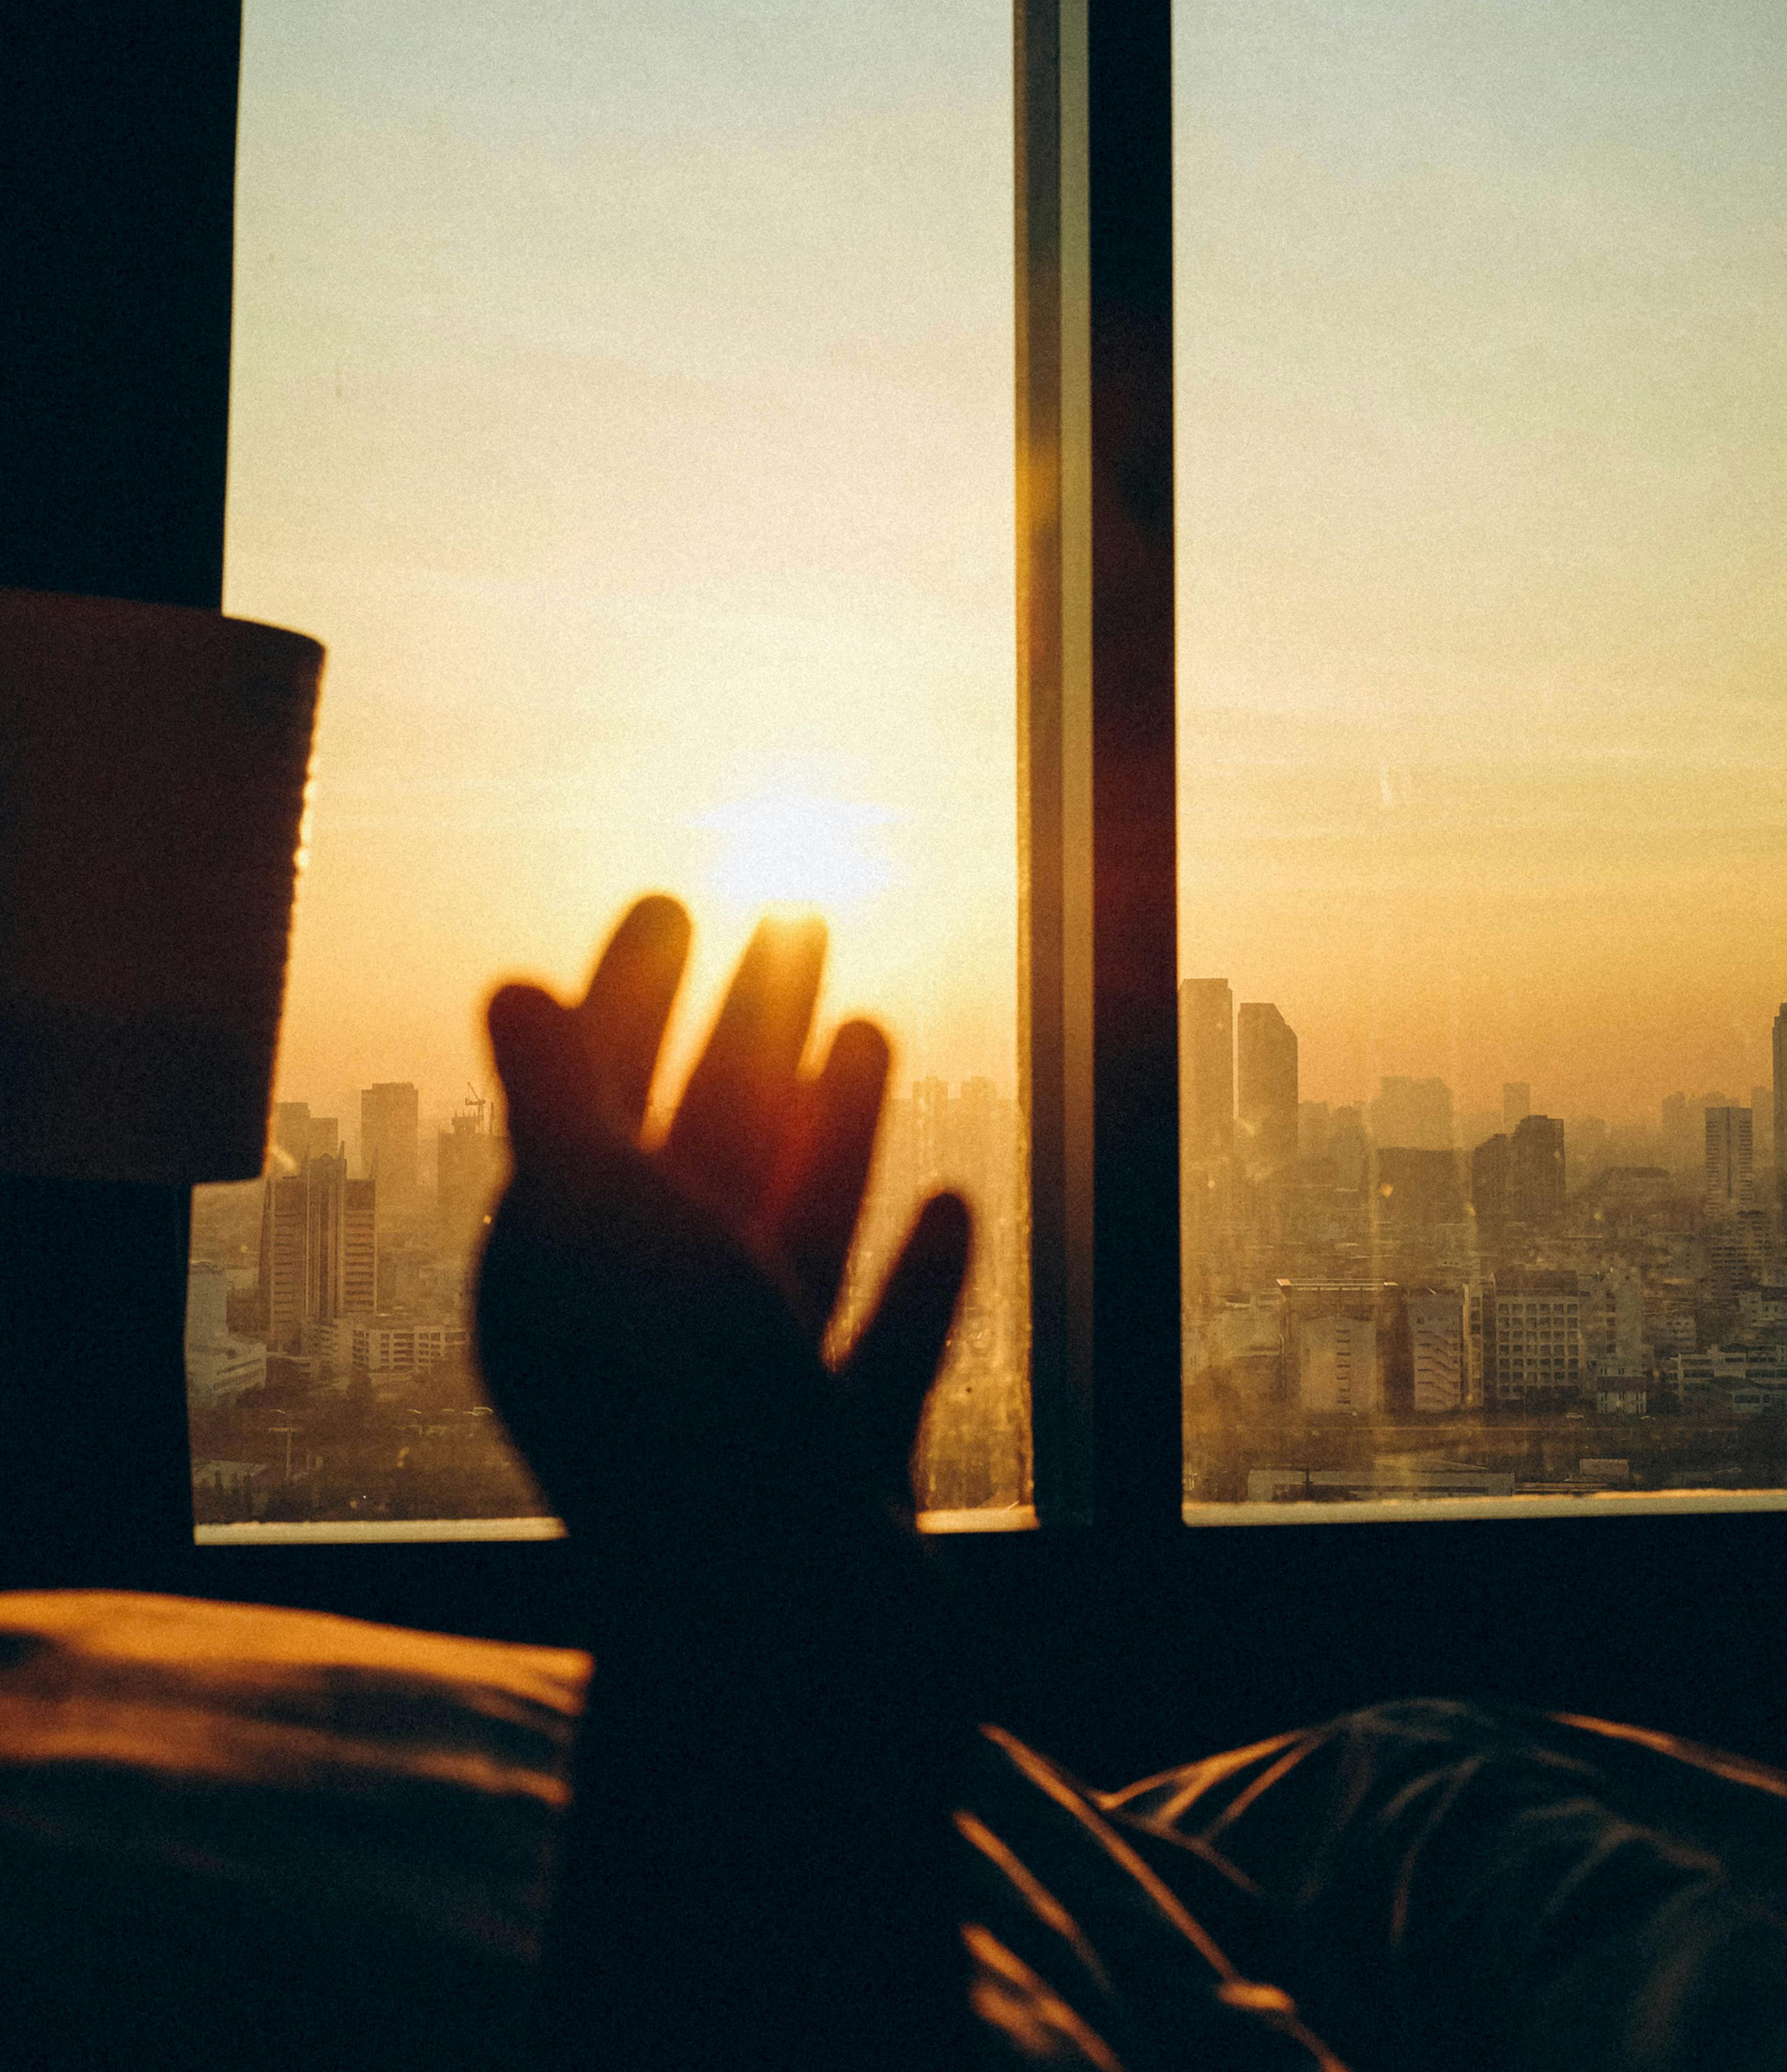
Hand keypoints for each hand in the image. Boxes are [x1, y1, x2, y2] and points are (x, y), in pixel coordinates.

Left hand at [475, 893, 971, 1566]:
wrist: (793, 1671)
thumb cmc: (686, 1419)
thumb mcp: (603, 1229)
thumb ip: (561, 1105)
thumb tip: (513, 992)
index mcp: (564, 1288)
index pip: (591, 1106)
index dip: (627, 998)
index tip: (673, 901)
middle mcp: (644, 1352)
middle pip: (696, 1155)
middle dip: (741, 1035)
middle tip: (789, 920)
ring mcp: (747, 1420)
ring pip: (788, 1240)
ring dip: (827, 1132)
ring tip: (869, 1025)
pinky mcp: (836, 1480)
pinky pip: (877, 1357)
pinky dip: (913, 1281)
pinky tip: (960, 1204)